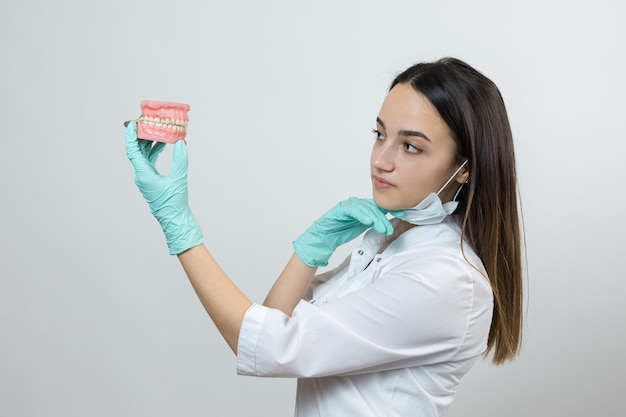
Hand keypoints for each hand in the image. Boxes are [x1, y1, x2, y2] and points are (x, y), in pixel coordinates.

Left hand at [125, 121, 202, 254]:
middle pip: (137, 151)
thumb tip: (180, 143)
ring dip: (149, 143)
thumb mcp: (179, 180)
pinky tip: (163, 146)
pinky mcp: (153, 182)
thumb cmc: (174, 204)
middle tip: (148, 123)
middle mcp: (142, 176)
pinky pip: (150, 162)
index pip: (132, 150)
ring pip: (144, 156)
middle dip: (141, 136)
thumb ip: (180, 160)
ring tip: (158, 131)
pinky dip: (155, 152)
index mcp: (143, 174)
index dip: (131, 136)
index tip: (133, 123)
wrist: (176, 221)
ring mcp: (146, 179)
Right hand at [293, 197, 394, 266]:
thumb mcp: (362, 228)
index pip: (379, 207)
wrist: (323, 239)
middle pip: (374, 207)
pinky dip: (362, 214)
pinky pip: (353, 209)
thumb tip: (390, 225)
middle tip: (391, 228)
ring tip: (384, 228)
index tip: (404, 214)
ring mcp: (348, 206)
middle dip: (384, 217)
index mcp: (362, 208)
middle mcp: (356, 205)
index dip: (392, 210)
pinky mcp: (340, 209)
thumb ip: (373, 223)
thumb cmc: (340, 232)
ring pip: (366, 208)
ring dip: (376, 218)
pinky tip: (369, 221)